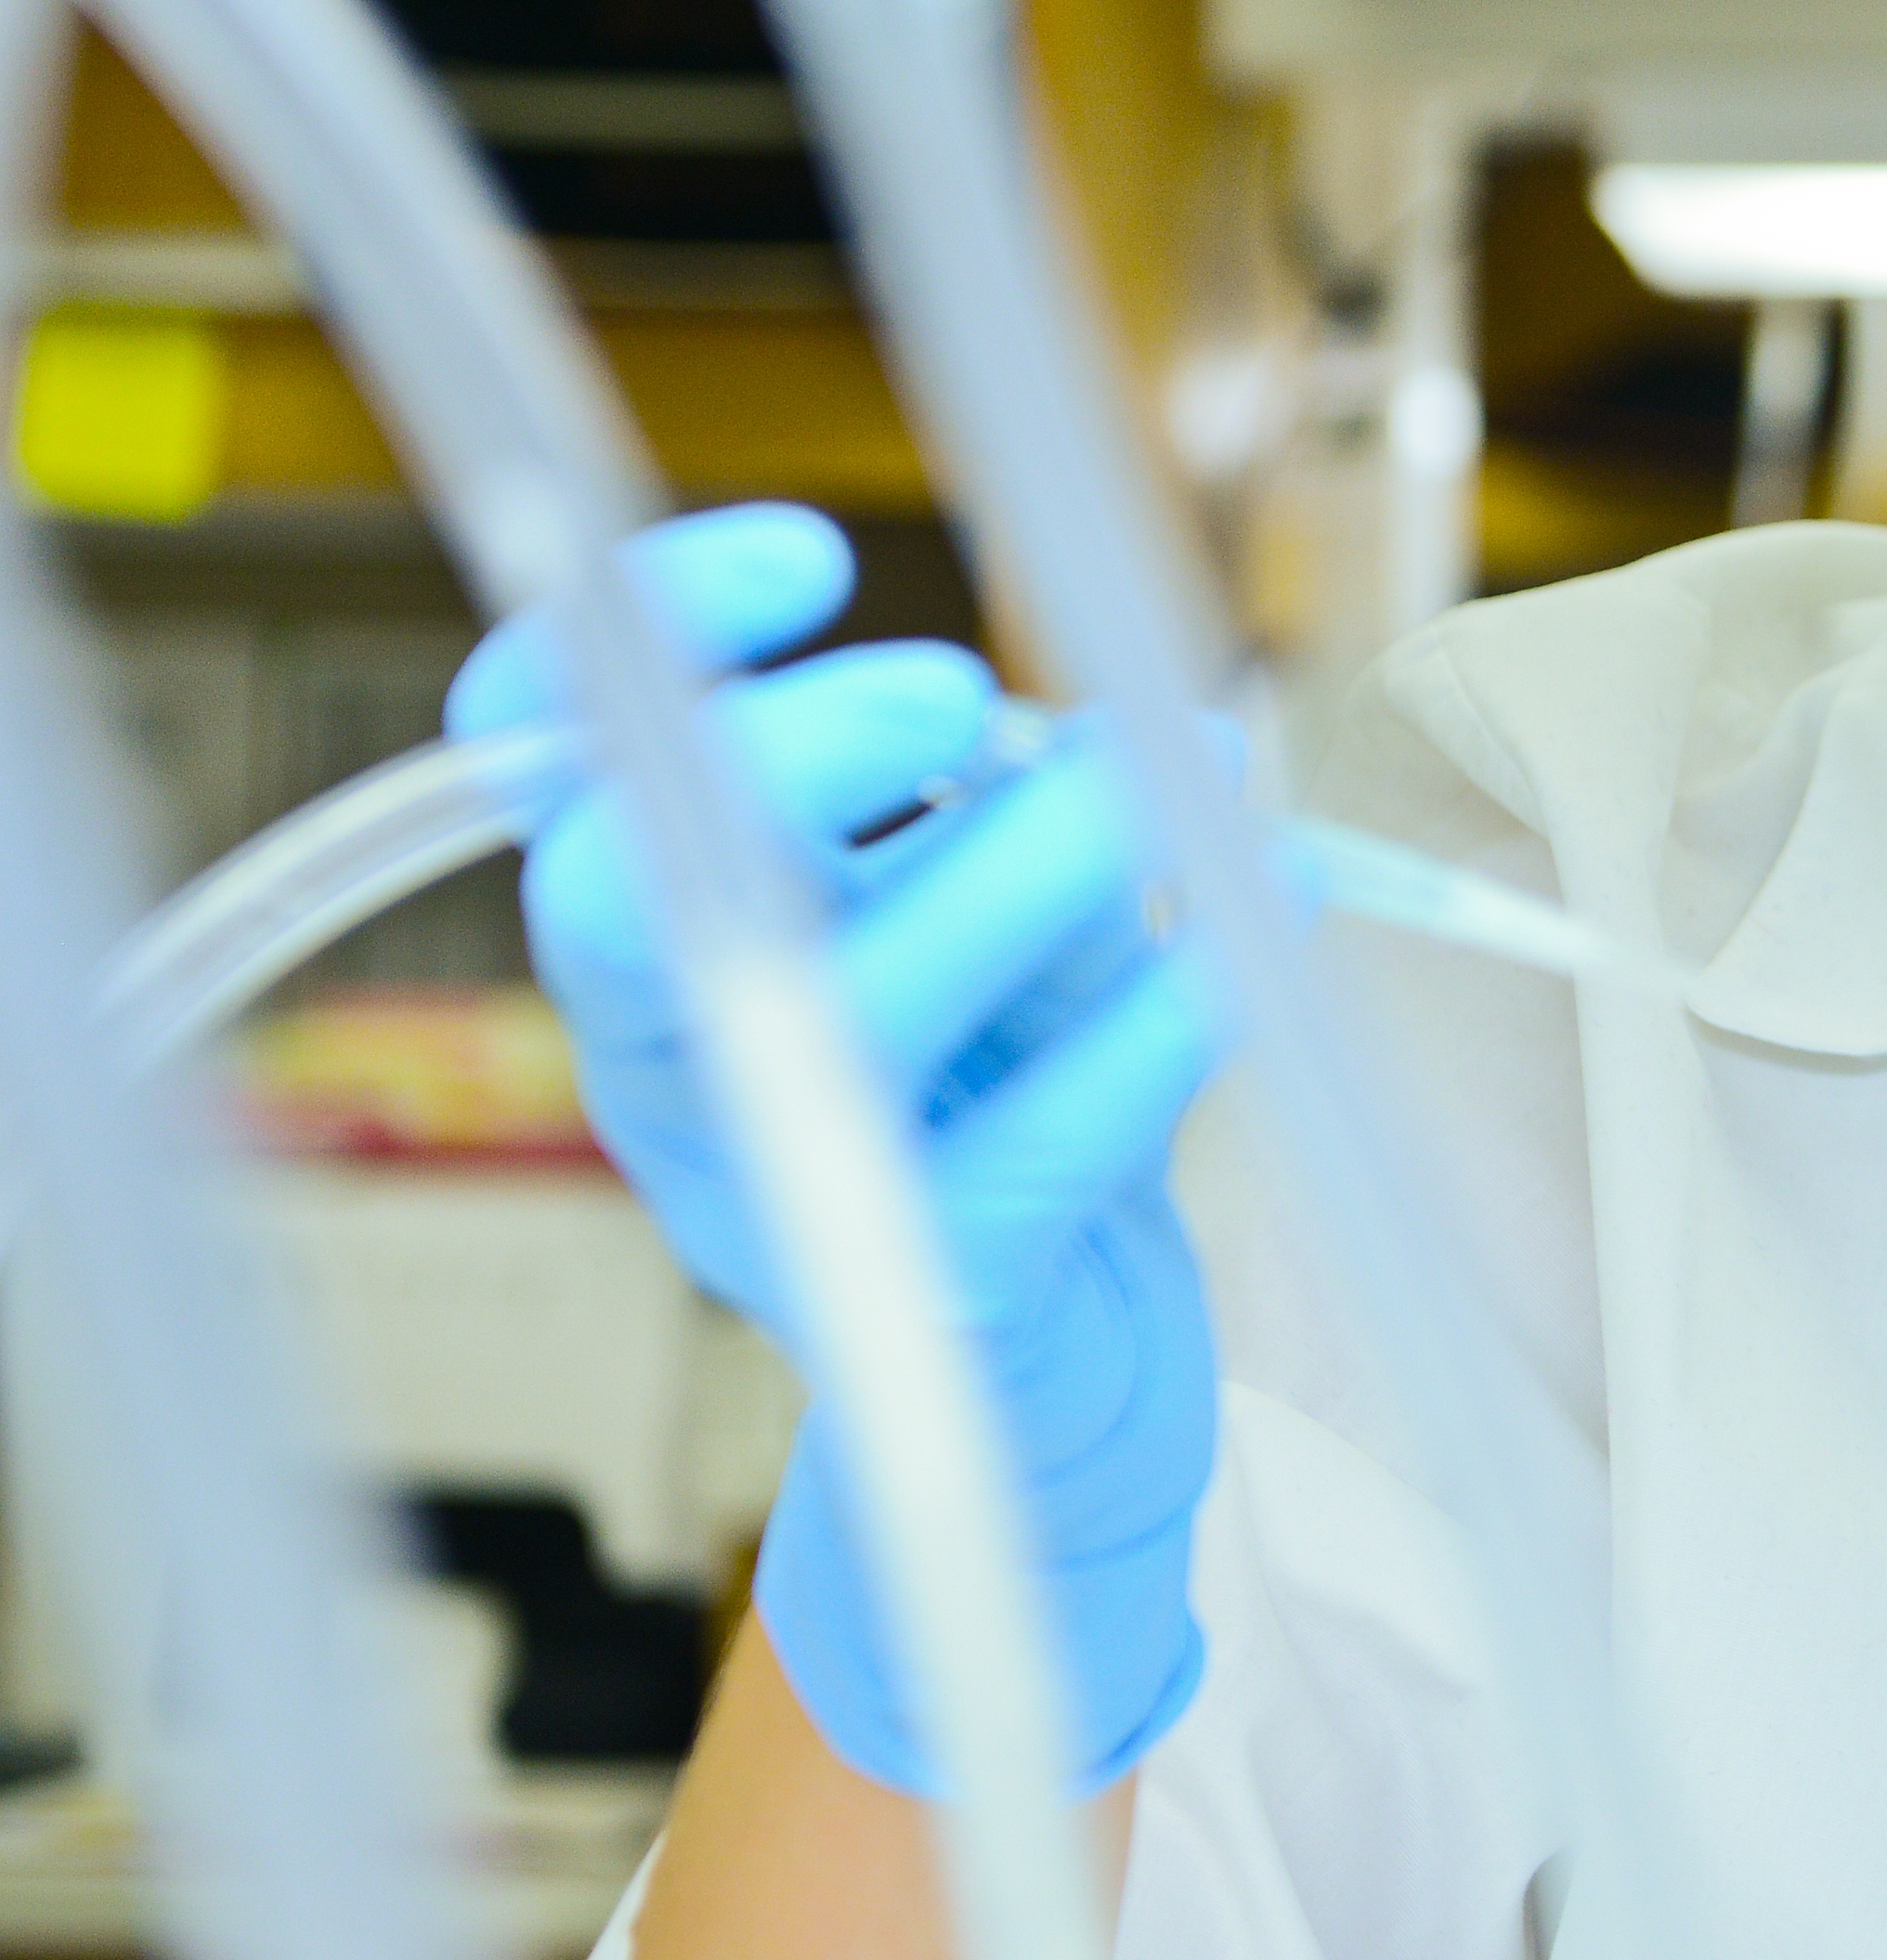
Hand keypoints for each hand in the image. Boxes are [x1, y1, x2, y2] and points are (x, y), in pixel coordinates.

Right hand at [446, 506, 1222, 1794]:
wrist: (1069, 1401)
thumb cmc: (1020, 1119)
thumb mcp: (1008, 935)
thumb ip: (1019, 817)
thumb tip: (1135, 724)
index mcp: (677, 942)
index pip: (560, 762)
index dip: (637, 643)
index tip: (808, 558)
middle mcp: (692, 1065)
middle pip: (632, 895)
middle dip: (784, 763)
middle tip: (956, 688)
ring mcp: (793, 1193)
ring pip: (844, 1017)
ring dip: (1017, 876)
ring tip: (1176, 791)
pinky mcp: (934, 1301)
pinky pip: (1029, 1153)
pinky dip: (1152, 1034)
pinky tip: (1252, 951)